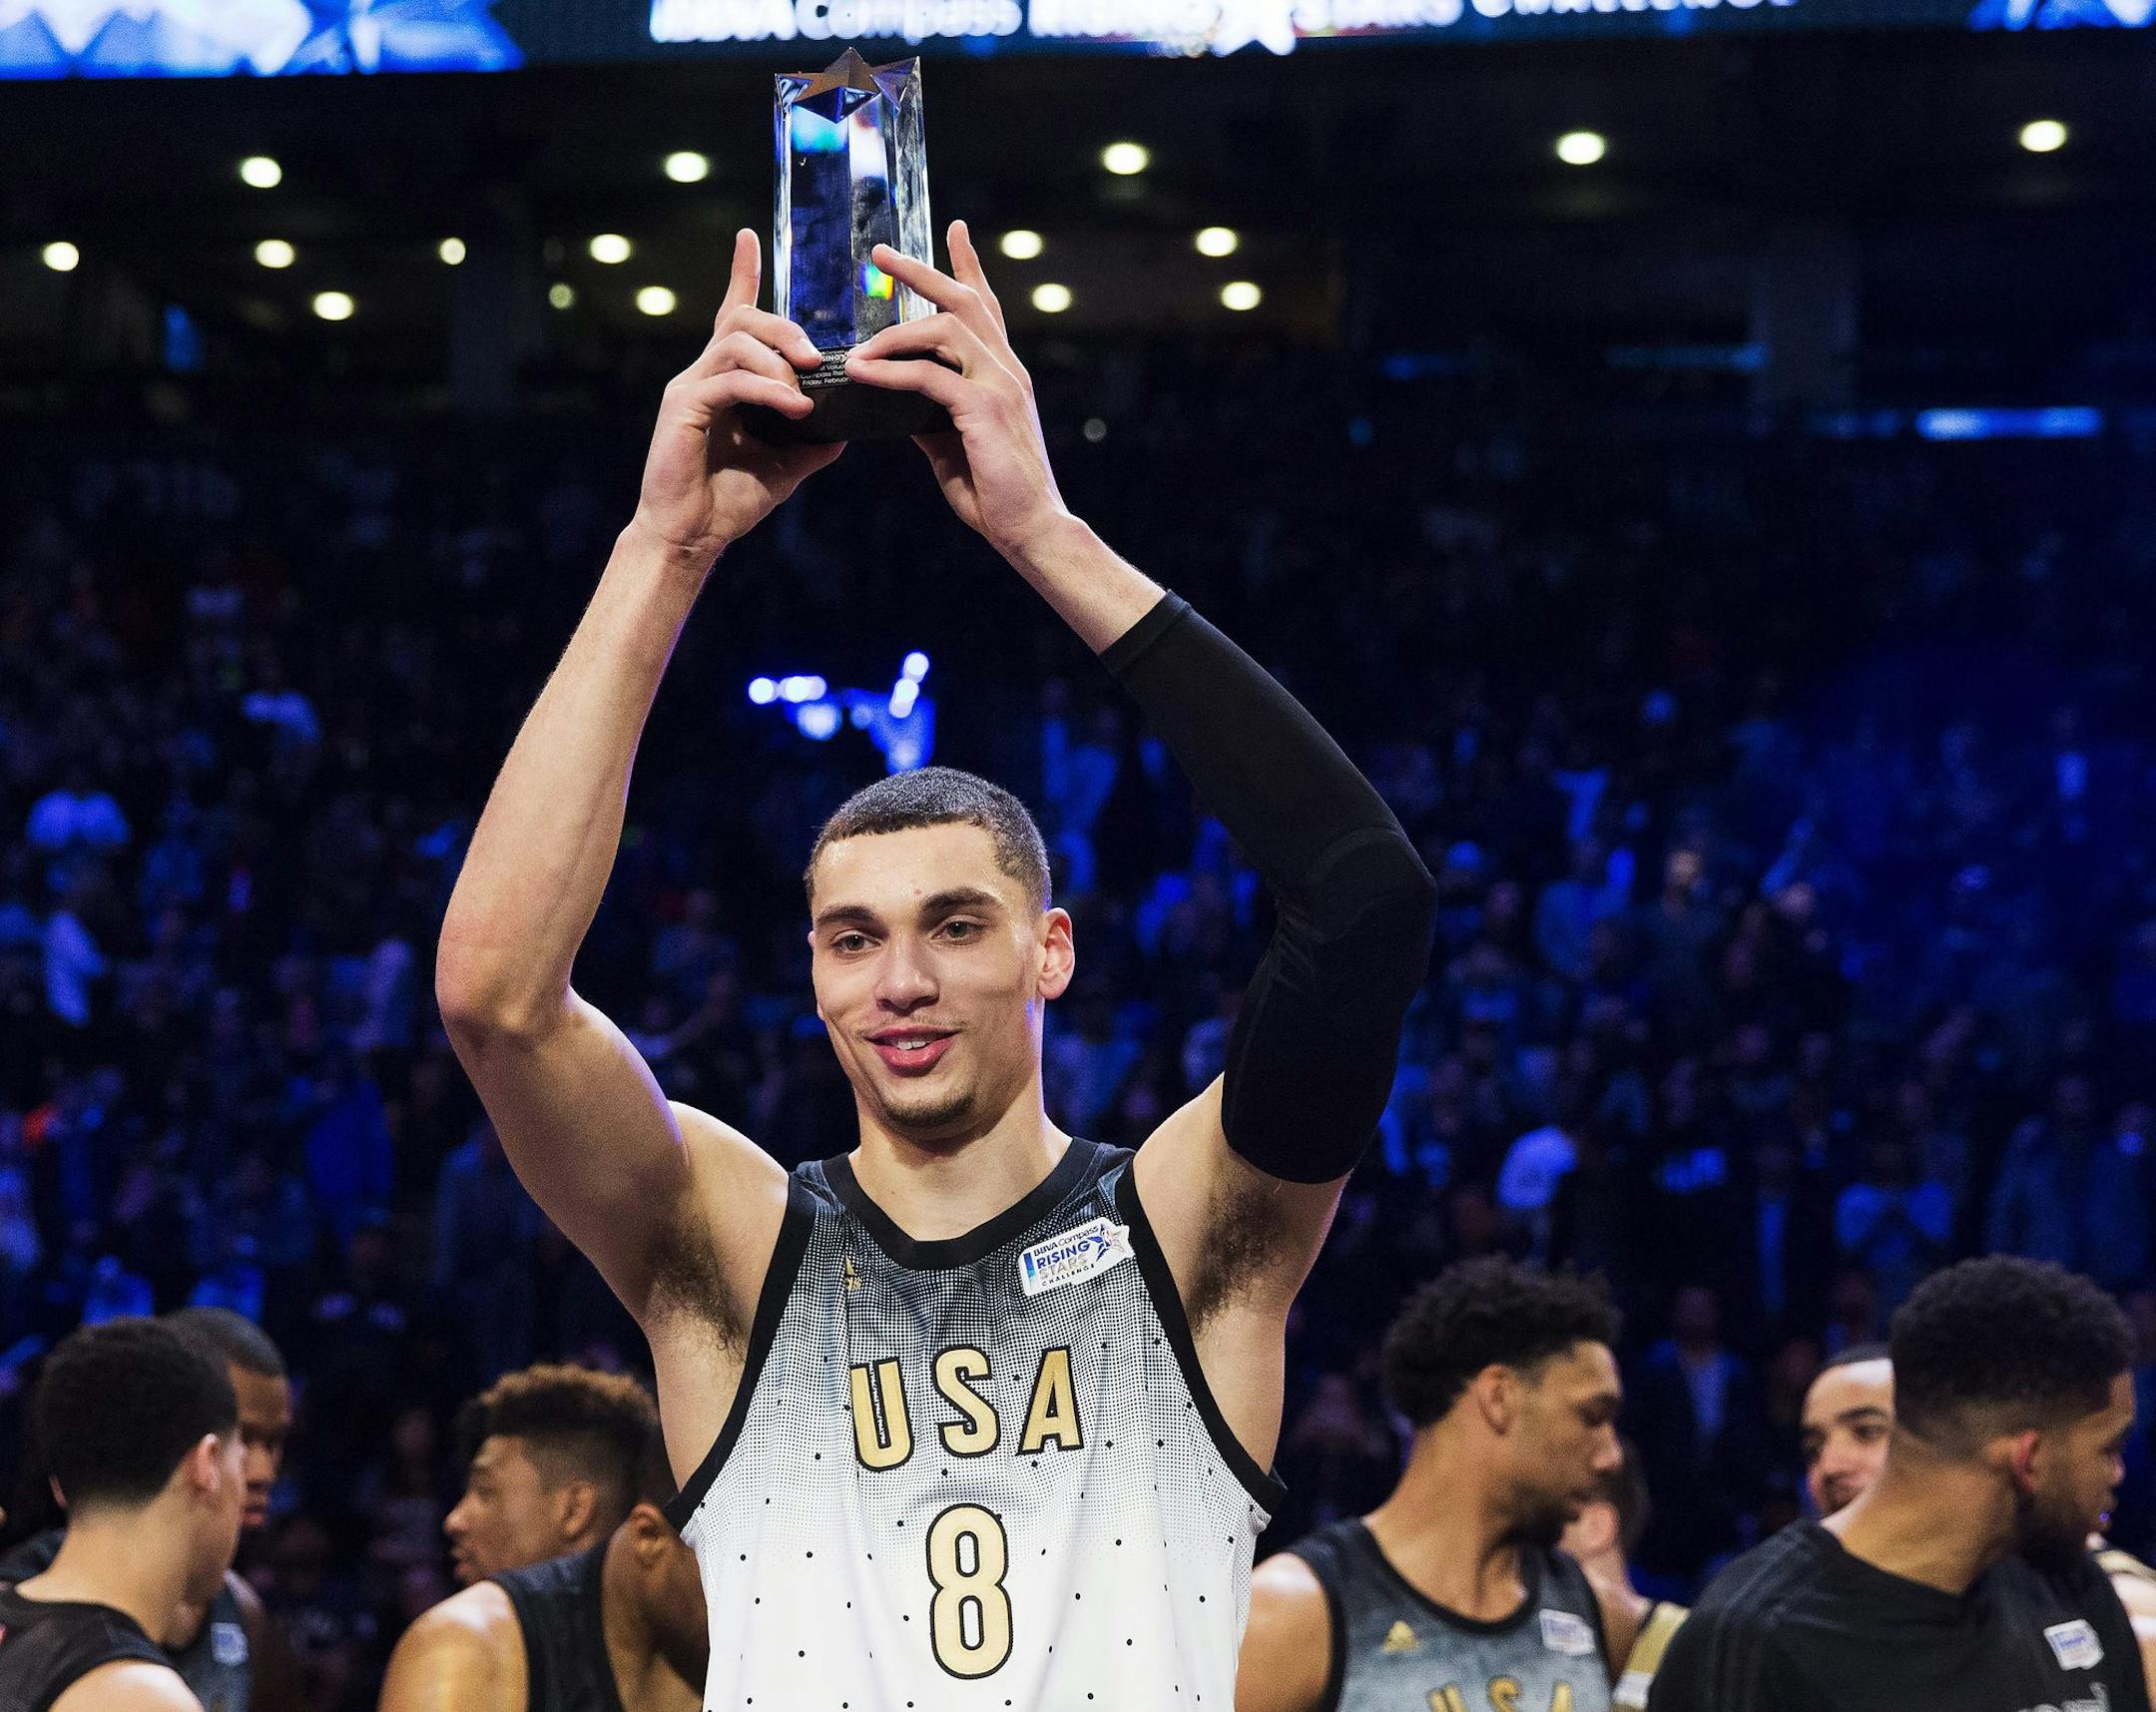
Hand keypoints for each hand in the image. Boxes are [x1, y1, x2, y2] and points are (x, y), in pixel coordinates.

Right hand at [629, 229, 843, 565]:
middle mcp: (705, 373)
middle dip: (785, 327)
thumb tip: (850, 423)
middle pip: (744, 318)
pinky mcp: (683, 406)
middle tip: (816, 357)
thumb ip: (815, 437)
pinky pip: (731, 379)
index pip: (734, 313)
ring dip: (779, 359)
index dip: (742, 273)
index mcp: (728, 380)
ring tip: (805, 391)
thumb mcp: (787, 465)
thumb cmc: (731, 501)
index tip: (749, 236)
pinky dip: (767, 389)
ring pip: (736, 341)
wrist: (691, 536)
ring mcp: (690, 386)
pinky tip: (793, 407)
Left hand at [843, 221, 1070, 561]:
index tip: (952, 228)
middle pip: (963, 300)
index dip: (967, 265)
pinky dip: (891, 372)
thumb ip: (929, 413)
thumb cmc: (995, 492)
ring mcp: (999, 386)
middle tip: (878, 254)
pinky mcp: (984, 410)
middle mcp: (1006, 369)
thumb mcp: (953, 443)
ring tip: (855, 349)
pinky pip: (929, 376)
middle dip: (921, 272)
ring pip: (944, 330)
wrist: (1031, 528)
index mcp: (1003, 373)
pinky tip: (861, 374)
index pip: (986, 306)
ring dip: (893, 333)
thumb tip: (895, 398)